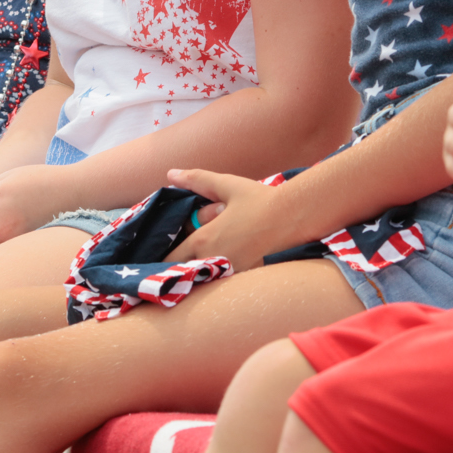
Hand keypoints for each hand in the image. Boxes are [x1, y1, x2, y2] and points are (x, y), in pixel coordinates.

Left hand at [162, 169, 301, 271]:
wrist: (292, 217)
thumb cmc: (259, 199)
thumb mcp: (226, 185)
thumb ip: (196, 180)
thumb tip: (170, 173)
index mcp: (203, 240)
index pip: (171, 259)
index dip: (163, 259)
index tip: (160, 255)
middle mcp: (213, 259)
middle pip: (185, 273)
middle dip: (179, 268)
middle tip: (176, 260)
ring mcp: (230, 271)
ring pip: (204, 279)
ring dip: (198, 272)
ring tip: (194, 265)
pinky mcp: (245, 274)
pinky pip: (223, 279)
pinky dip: (217, 275)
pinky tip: (221, 264)